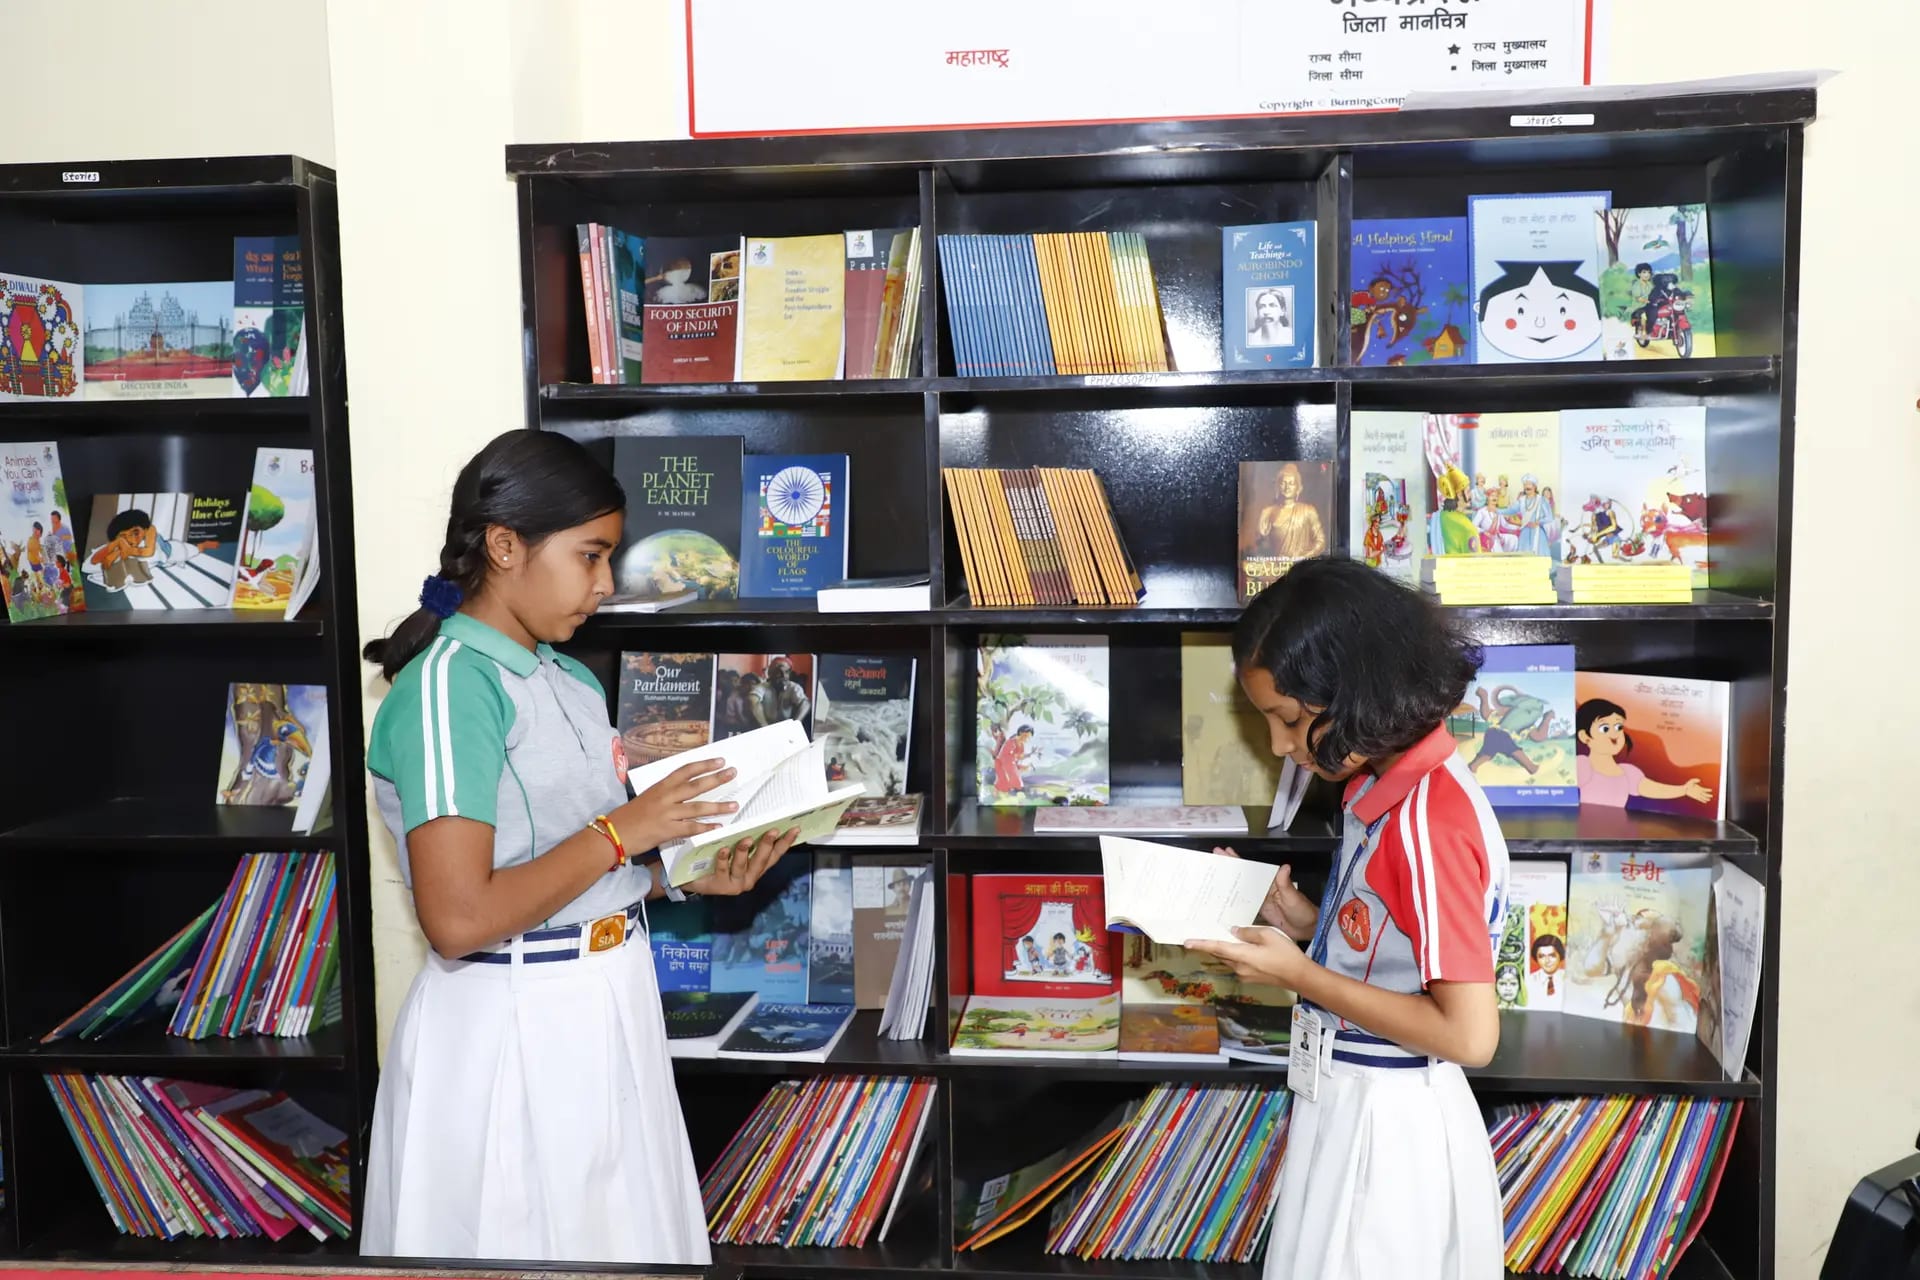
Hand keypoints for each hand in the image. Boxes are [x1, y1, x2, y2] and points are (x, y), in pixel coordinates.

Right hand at [618, 759, 738, 850]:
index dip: (704, 764)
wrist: (613, 833)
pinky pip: (691, 828)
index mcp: (660, 786)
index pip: (685, 771)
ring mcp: (667, 814)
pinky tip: (719, 827)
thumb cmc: (629, 816)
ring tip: (734, 805)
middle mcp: (665, 797)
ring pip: (697, 807)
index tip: (720, 760)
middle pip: (696, 785)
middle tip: (733, 772)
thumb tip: (684, 793)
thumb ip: (665, 795)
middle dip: (716, 778)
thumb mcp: (647, 798)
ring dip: (718, 807)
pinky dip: (706, 827)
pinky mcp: (667, 830)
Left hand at [684, 827, 799, 897]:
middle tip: (772, 831)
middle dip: (767, 845)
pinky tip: (723, 850)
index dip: (785, 843)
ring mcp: (735, 883)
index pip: (775, 855)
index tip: (794, 829)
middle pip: (761, 861)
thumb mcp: (736, 853)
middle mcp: (749, 878)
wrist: (693, 879)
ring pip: (742, 866)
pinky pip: (722, 870)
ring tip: (746, 839)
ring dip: (744, 852)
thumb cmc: (717, 862)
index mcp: (756, 869)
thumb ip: (749, 843)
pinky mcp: (719, 886)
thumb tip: (761, 822)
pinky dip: (724, 859)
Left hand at [1182, 926, 1304, 987]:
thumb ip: (1249, 932)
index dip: (1201, 944)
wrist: (1300, 976)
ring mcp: (1245, 975)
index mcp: (1242, 956)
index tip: (1186, 942)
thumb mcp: (1268, 935)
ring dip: (1224, 950)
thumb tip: (1235, 932)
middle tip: (1202, 934)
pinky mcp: (1252, 978)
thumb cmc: (1286, 954)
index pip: (1217, 948)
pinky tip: (1241, 948)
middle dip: (1211, 945)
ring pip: (1229, 959)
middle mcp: (1240, 968)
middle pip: (1221, 954)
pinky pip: (1238, 964)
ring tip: (1223, 937)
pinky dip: (1235, 955)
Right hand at [1212, 848, 1316, 940]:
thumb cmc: (1304, 911)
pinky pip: (1243, 905)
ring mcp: (1260, 901)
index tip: (1226, 851)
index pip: (1252, 869)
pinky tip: (1222, 901)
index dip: (1238, 860)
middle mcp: (1263, 890)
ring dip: (1228, 884)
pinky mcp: (1259, 913)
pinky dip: (1233, 902)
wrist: (1308, 929)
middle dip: (1229, 867)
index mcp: (1271, 883)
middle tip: (1214, 857)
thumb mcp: (1294, 897)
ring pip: (1241, 889)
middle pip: (1243, 876)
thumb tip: (1284, 868)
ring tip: (1213, 877)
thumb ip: (1286, 884)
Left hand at [1684, 777, 1712, 802]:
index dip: (1708, 790)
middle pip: (1705, 794)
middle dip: (1708, 795)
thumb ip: (1695, 780)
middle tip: (1711, 796)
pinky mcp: (1695, 797)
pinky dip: (1703, 801)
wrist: (1684, 789)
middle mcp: (1699, 792)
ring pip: (1703, 797)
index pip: (1705, 789)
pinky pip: (1700, 799)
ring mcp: (1698, 795)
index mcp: (1700, 788)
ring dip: (1706, 798)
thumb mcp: (1691, 781)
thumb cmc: (1688, 784)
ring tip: (1709, 800)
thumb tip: (1699, 780)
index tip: (1711, 790)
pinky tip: (1705, 802)